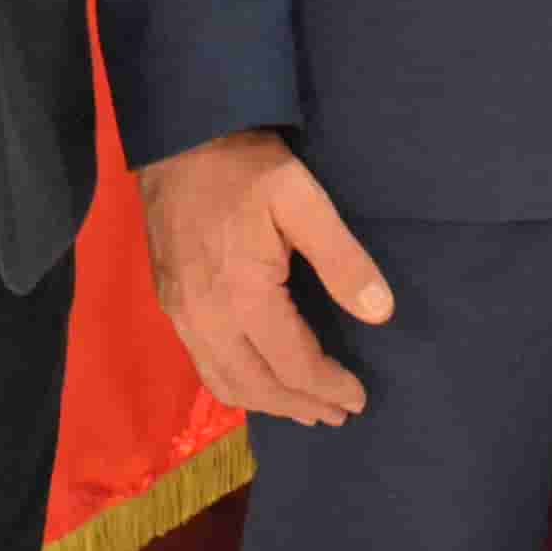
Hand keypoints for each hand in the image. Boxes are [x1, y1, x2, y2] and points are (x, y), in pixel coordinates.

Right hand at [135, 129, 396, 428]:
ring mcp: (181, 313)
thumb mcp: (304, 200)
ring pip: (224, 382)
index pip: (292, 365)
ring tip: (305, 407)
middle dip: (300, 405)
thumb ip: (343, 260)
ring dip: (267, 403)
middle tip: (338, 413)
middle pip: (256, 386)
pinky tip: (260, 378)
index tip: (359, 397)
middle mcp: (205, 317)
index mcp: (242, 296)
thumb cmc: (247, 168)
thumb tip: (381, 313)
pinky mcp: (170, 303)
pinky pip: (204, 364)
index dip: (328, 386)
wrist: (181, 137)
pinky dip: (237, 383)